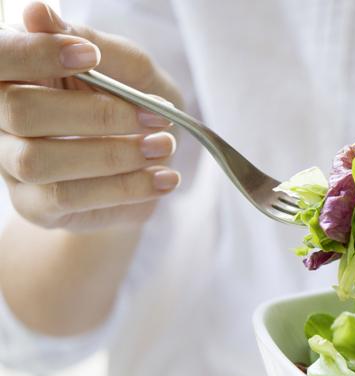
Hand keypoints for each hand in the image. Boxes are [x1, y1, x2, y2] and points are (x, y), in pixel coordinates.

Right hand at [0, 2, 182, 231]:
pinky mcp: (36, 205)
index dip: (37, 54)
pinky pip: (68, 197)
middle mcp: (0, 116)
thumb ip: (87, 40)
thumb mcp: (124, 64)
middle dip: (97, 114)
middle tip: (157, 116)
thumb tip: (38, 12)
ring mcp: (12, 164)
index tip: (89, 57)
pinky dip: (125, 188)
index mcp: (14, 70)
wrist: (150, 162)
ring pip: (40, 162)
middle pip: (19, 112)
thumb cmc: (132, 100)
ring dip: (113, 155)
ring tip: (164, 146)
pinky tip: (164, 178)